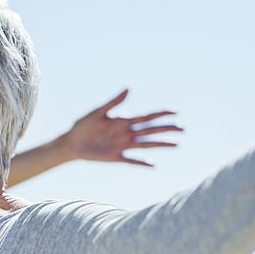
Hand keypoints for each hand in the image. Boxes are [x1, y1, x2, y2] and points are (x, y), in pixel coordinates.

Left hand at [59, 90, 181, 166]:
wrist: (71, 142)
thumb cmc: (82, 124)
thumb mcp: (97, 112)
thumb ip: (113, 102)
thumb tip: (128, 88)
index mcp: (123, 120)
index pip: (146, 116)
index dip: (161, 114)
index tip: (175, 112)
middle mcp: (126, 132)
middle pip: (150, 131)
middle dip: (166, 129)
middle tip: (182, 128)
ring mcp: (122, 145)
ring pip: (146, 145)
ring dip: (160, 145)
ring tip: (176, 145)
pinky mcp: (116, 157)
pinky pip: (132, 160)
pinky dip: (142, 163)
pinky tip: (153, 165)